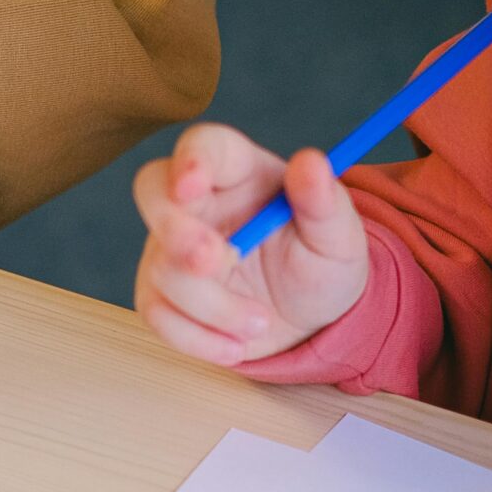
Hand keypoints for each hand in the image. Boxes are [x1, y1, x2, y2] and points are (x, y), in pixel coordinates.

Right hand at [132, 123, 368, 366]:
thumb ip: (325, 201)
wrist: (310, 321)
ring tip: (260, 322)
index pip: (205, 146)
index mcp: (241, 172)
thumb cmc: (321, 267)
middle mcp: (198, 204)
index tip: (191, 187)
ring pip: (163, 267)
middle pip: (153, 192)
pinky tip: (235, 345)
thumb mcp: (339, 238)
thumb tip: (311, 162)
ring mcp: (170, 248)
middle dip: (177, 232)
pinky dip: (198, 337)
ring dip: (215, 306)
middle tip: (216, 263)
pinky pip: (156, 313)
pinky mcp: (161, 293)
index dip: (191, 160)